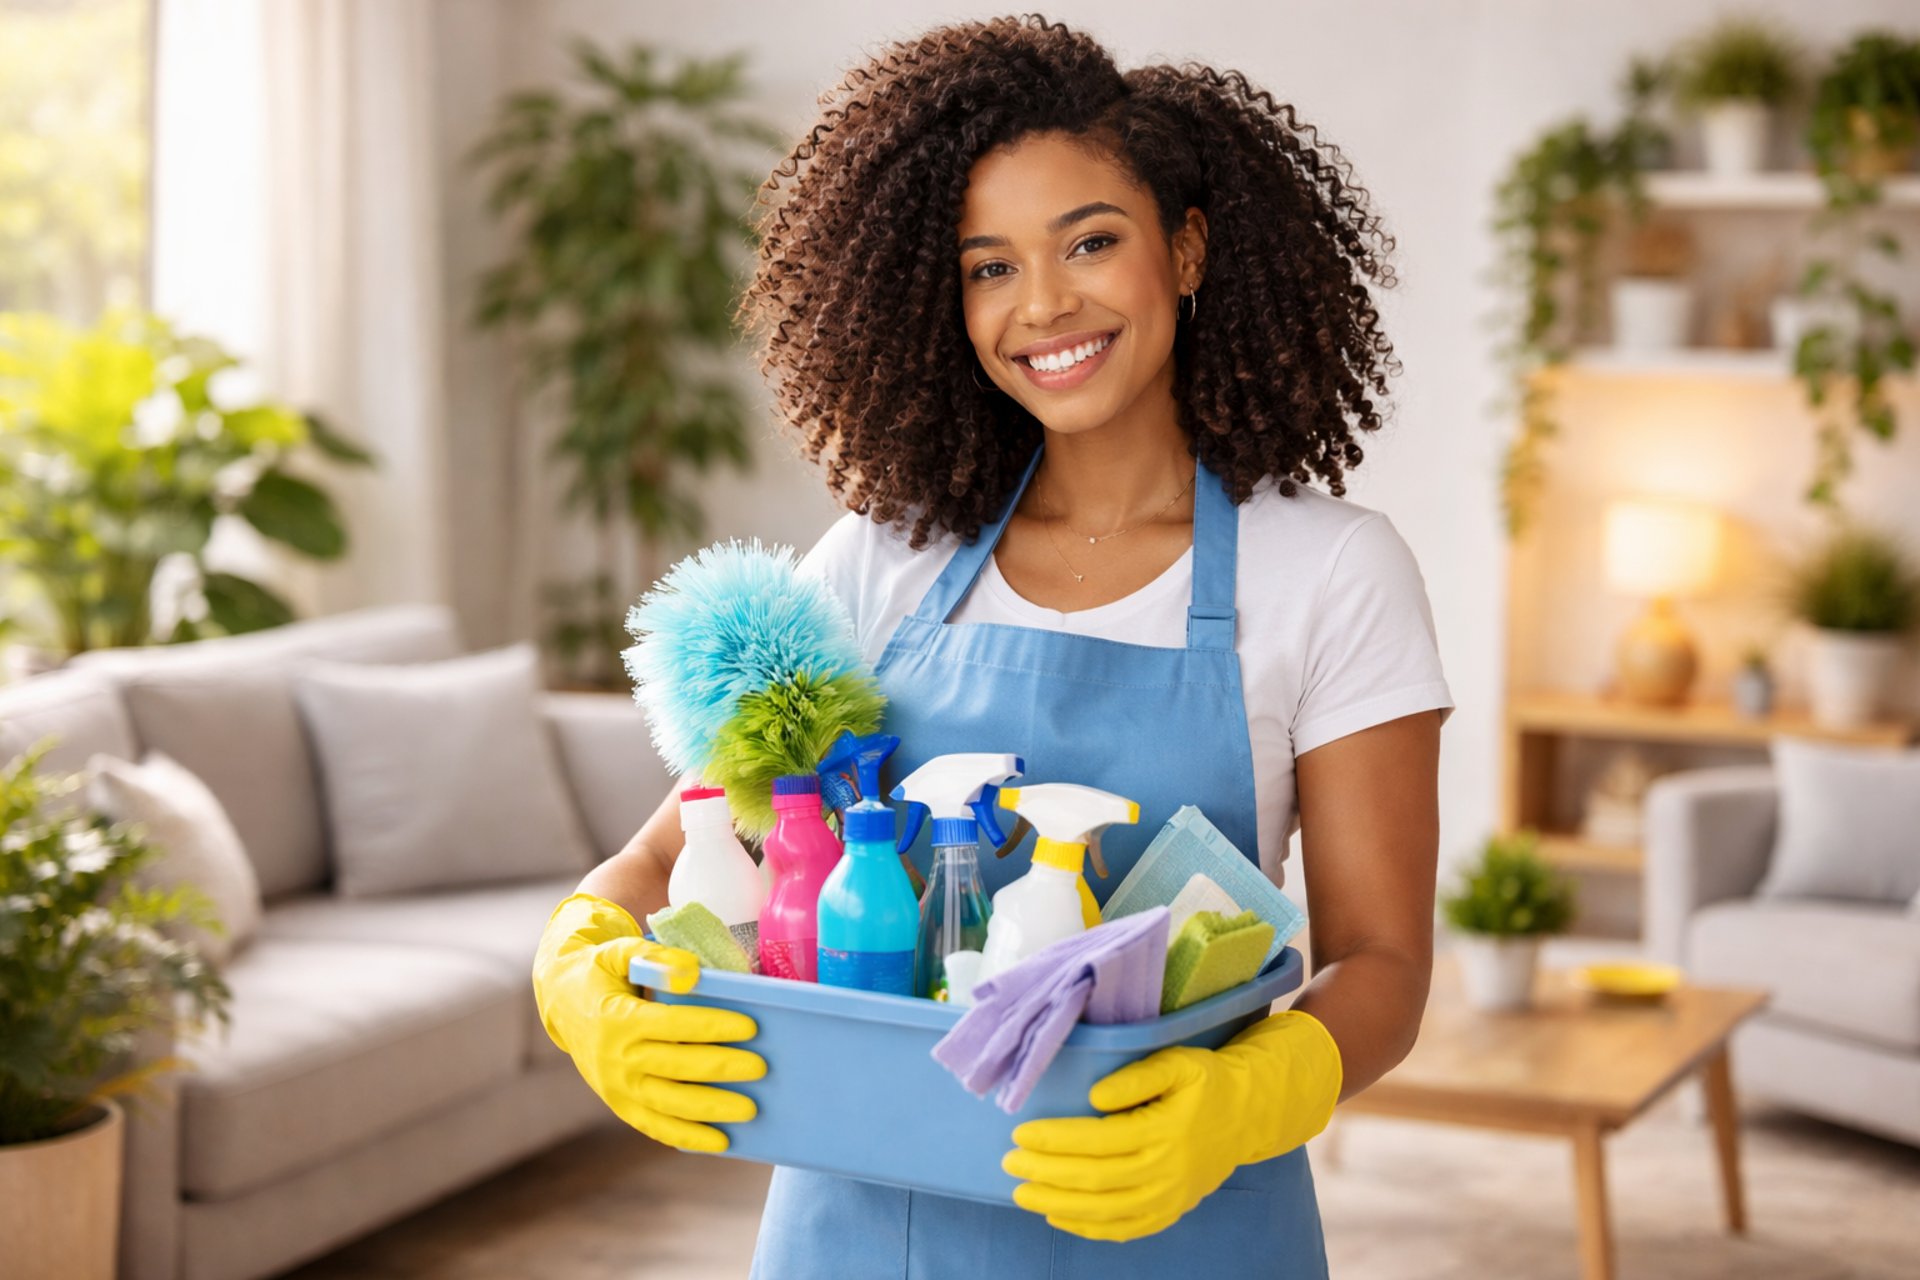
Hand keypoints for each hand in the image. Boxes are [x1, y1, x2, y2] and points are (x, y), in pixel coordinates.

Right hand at [532, 892, 764, 1152]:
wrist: (561, 1002)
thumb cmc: (600, 972)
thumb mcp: (619, 952)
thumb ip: (656, 956)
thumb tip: (692, 972)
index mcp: (616, 1019)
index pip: (672, 1025)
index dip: (712, 1026)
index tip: (750, 1027)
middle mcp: (614, 1058)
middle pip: (676, 1067)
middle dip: (722, 1068)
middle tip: (761, 1067)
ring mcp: (615, 1087)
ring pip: (668, 1105)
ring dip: (711, 1110)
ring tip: (750, 1110)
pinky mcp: (619, 1104)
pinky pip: (654, 1127)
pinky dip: (687, 1138)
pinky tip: (720, 1141)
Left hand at [1003, 1009, 1340, 1240]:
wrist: (1250, 1113)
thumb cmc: (1208, 1081)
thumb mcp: (1178, 1063)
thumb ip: (1136, 1076)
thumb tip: (1093, 1096)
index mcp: (1165, 1130)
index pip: (1097, 1140)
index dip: (1055, 1140)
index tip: (1021, 1133)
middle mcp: (1167, 1170)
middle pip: (1095, 1180)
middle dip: (1046, 1174)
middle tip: (1010, 1164)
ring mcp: (1170, 1196)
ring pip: (1105, 1211)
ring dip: (1059, 1206)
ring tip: (1023, 1194)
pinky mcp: (1172, 1210)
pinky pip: (1126, 1229)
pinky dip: (1089, 1228)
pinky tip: (1060, 1218)